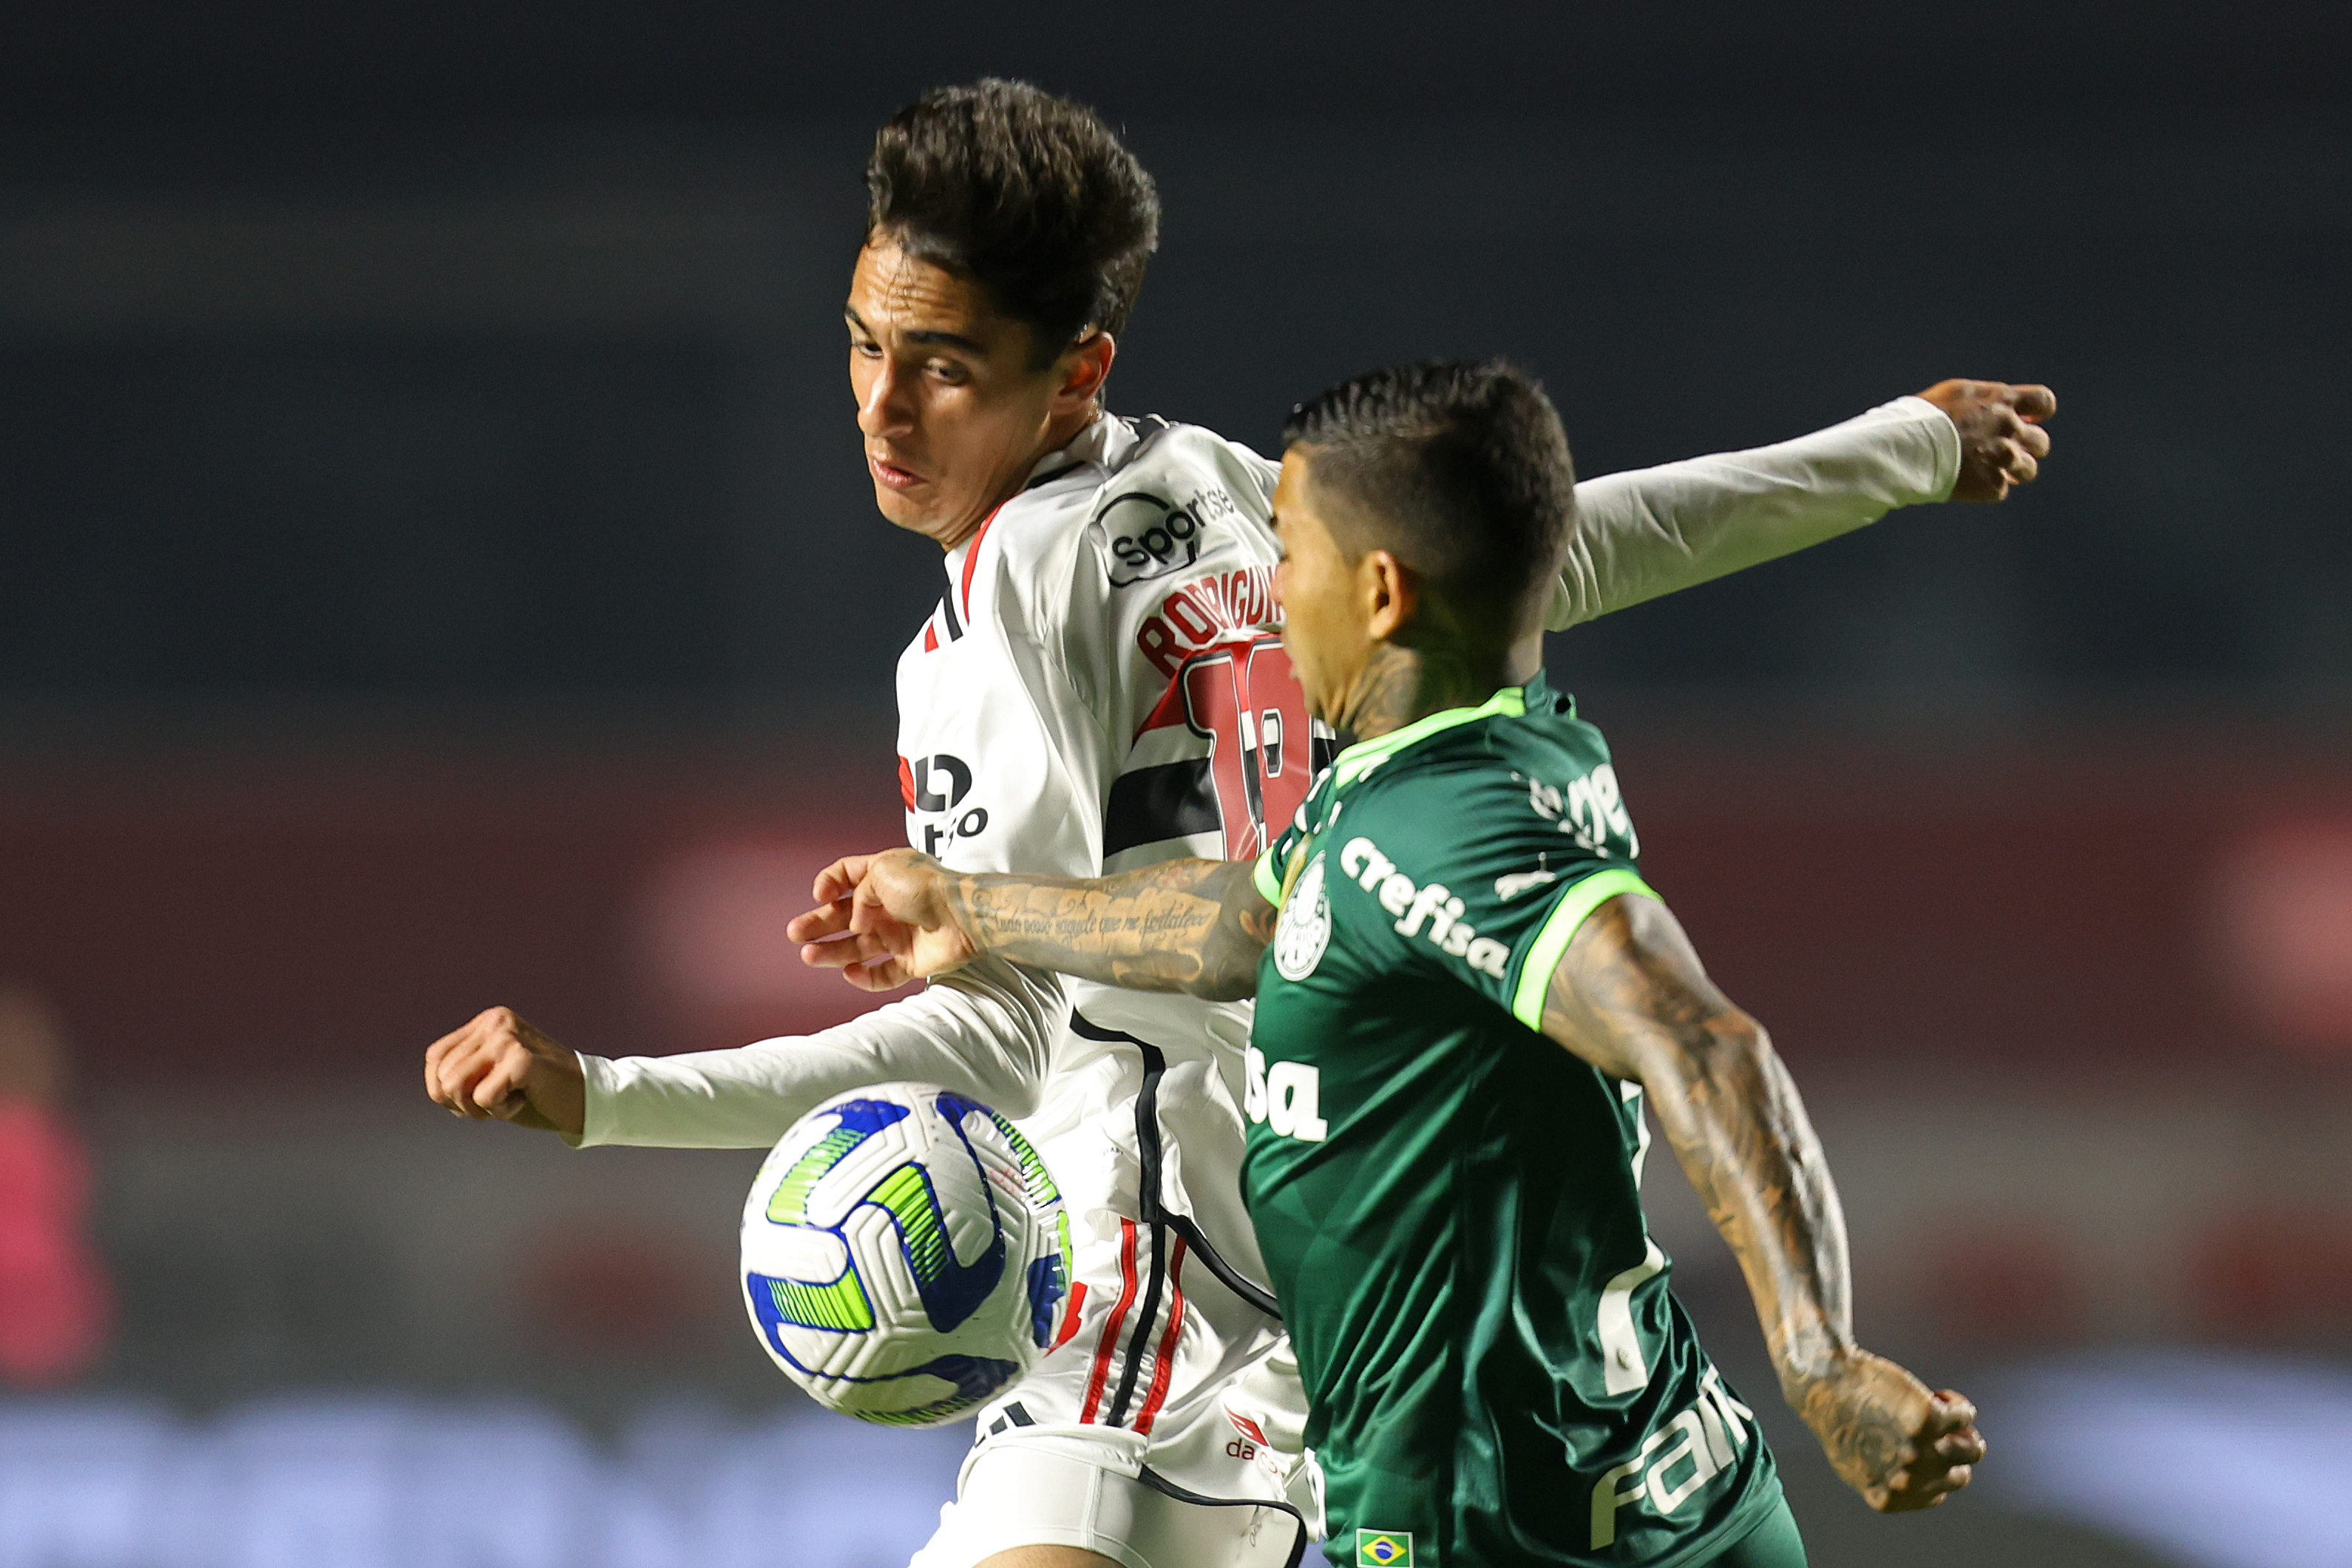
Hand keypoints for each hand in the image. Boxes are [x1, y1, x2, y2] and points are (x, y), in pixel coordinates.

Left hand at [423, 1006, 585, 1137]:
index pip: (434, 1058)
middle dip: (464, 1103)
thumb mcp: (494, 1074)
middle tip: (500, 1101)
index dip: (443, 1090)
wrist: (590, 1098)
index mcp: (488, 1021)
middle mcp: (496, 1022)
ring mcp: (509, 1038)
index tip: (477, 1099)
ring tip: (510, 1099)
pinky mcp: (522, 1059)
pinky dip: (503, 1111)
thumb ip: (464, 1072)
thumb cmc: (539, 1092)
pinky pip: (484, 1098)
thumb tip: (436, 1087)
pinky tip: (527, 1098)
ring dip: (480, 1108)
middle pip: (443, 1076)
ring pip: (456, 1086)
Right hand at [786, 849, 977, 991]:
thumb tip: (855, 920)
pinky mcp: (911, 962)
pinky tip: (851, 972)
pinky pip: (883, 974)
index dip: (829, 884)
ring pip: (858, 948)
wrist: (963, 916)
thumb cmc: (927, 887)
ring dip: (832, 952)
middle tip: (795, 933)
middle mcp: (889, 906)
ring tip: (810, 956)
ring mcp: (899, 934)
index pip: (847, 875)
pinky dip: (865, 977)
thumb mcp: (882, 872)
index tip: (821, 896)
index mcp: (883, 876)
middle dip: (819, 924)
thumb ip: (858, 895)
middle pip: (845, 916)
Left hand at [1792, 1350, 1983, 1511]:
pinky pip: (1966, 1415)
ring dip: (1964, 1431)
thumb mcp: (1857, 1465)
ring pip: (1974, 1450)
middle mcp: (1909, 1481)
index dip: (1934, 1467)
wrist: (1823, 1384)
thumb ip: (1890, 1480)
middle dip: (1952, 1451)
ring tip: (1940, 1412)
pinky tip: (1938, 1395)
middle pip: (1959, 1475)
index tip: (1921, 1444)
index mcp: (1890, 1499)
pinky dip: (1957, 1403)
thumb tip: (1925, 1478)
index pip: (1938, 1493)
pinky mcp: (1931, 1419)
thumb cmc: (1838, 1419)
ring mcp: (1922, 1451)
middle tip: (1934, 1428)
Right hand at [1914, 379, 2054, 501]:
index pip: (2043, 402)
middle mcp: (2008, 427)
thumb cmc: (1918, 417)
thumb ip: (1982, 401)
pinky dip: (1986, 489)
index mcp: (2000, 400)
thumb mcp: (1953, 394)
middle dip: (2026, 448)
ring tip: (1988, 473)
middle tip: (2002, 452)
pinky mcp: (1991, 486)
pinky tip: (1966, 484)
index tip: (2028, 419)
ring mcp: (2002, 458)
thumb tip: (1997, 409)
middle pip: (2040, 442)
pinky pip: (1999, 491)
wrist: (1903, 447)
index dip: (2038, 413)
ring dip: (2013, 472)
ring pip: (2028, 470)